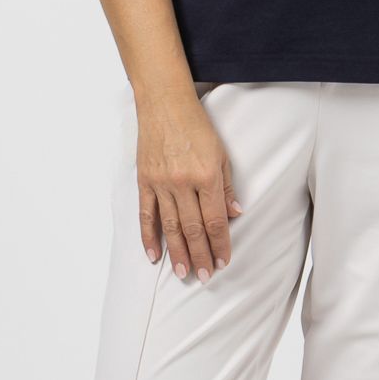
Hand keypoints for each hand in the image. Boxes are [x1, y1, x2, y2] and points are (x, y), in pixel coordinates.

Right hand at [135, 92, 242, 278]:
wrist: (164, 103)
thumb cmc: (196, 125)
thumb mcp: (221, 153)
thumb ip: (226, 186)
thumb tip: (234, 214)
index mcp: (206, 176)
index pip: (215, 220)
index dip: (220, 244)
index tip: (223, 261)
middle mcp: (182, 183)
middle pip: (193, 228)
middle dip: (200, 255)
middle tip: (204, 276)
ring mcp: (161, 183)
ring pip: (170, 226)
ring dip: (177, 252)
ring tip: (183, 272)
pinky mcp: (144, 181)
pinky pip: (146, 214)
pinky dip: (148, 236)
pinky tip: (153, 255)